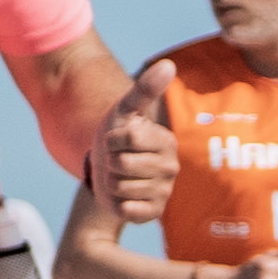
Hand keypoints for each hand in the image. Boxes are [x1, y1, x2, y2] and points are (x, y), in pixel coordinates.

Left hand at [105, 66, 182, 227]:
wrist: (106, 172)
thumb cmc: (116, 137)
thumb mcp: (124, 111)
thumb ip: (144, 89)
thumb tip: (169, 64)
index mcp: (167, 142)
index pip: (128, 138)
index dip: (112, 139)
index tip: (116, 140)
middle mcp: (171, 168)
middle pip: (122, 163)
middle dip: (110, 161)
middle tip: (117, 160)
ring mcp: (164, 192)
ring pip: (120, 186)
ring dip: (111, 182)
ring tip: (119, 177)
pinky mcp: (153, 214)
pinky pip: (127, 210)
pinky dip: (117, 204)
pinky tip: (123, 197)